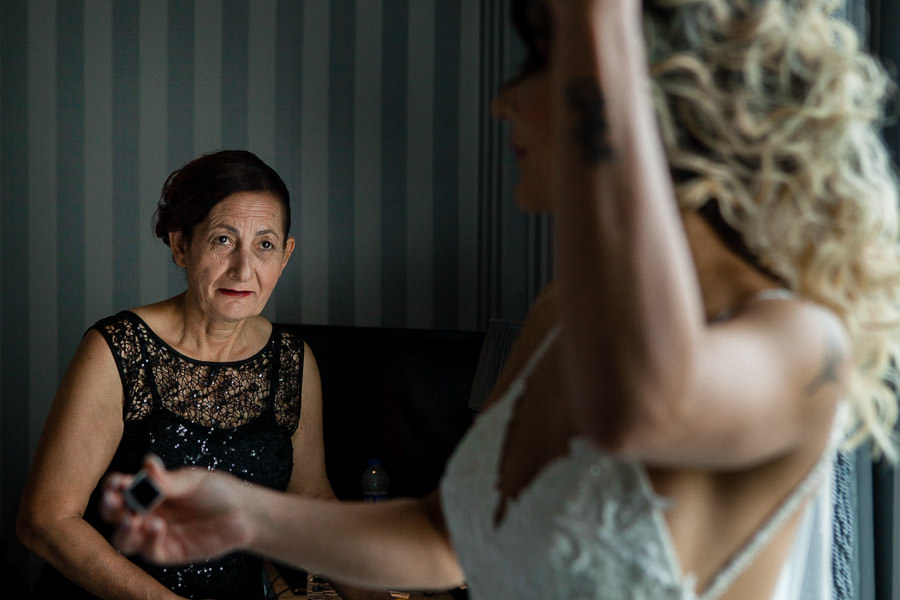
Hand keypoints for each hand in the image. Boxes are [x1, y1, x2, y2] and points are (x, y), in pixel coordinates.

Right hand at [101, 455, 250, 564]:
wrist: (244, 512)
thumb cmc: (217, 491)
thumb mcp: (193, 481)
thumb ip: (168, 480)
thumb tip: (147, 463)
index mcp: (149, 491)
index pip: (122, 489)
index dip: (114, 486)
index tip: (116, 482)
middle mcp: (147, 513)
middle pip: (115, 514)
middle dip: (110, 507)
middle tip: (115, 500)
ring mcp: (155, 534)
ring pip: (125, 539)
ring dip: (122, 530)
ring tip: (132, 519)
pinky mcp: (168, 552)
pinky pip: (150, 551)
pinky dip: (149, 540)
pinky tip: (158, 526)